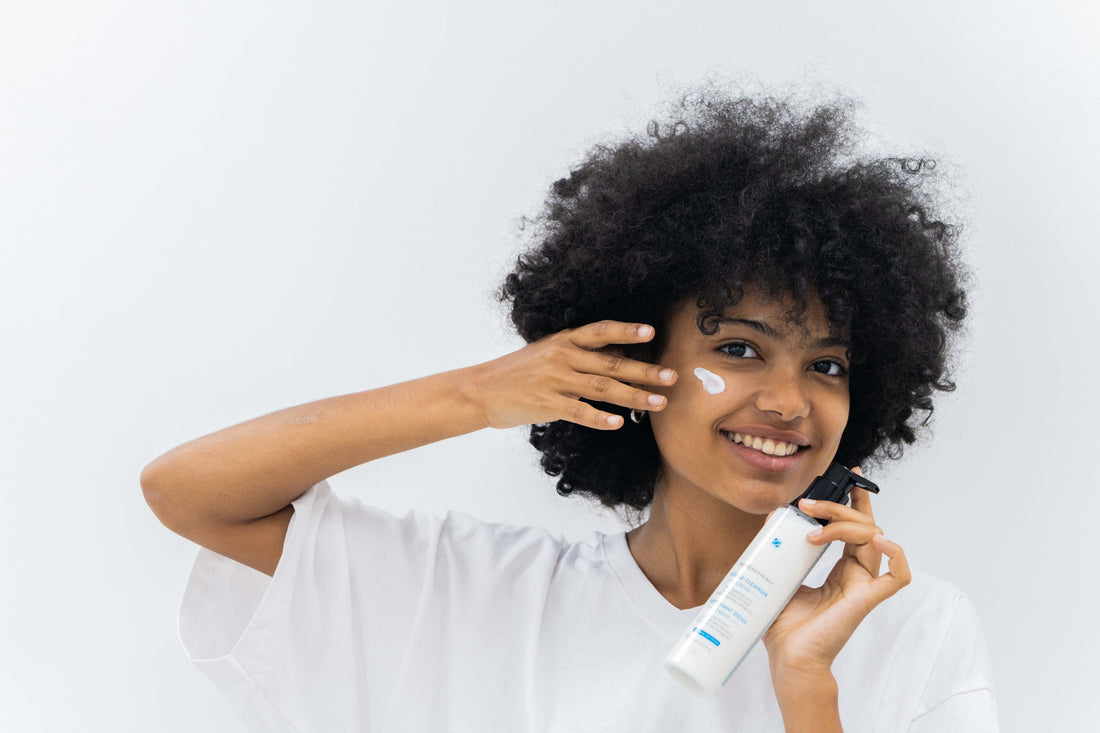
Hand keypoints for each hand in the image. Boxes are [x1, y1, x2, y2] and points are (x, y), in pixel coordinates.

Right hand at [469, 320, 678, 429]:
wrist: (481, 390)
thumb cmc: (519, 372)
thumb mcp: (549, 353)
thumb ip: (582, 354)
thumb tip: (621, 354)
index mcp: (564, 341)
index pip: (601, 331)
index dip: (626, 331)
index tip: (652, 331)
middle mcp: (562, 357)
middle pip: (611, 363)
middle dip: (645, 371)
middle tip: (672, 377)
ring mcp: (554, 380)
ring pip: (602, 388)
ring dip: (633, 396)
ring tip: (658, 402)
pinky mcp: (546, 404)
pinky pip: (579, 412)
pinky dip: (600, 418)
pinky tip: (618, 423)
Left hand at [762, 469, 910, 680]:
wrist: (789, 660)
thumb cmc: (785, 628)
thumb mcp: (779, 577)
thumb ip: (778, 549)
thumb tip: (771, 517)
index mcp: (840, 569)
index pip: (855, 526)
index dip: (856, 500)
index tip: (849, 476)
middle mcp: (856, 574)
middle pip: (863, 526)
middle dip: (838, 506)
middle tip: (808, 504)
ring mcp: (864, 586)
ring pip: (872, 539)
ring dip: (845, 523)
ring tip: (815, 526)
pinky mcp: (867, 600)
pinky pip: (897, 576)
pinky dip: (895, 554)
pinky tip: (878, 540)